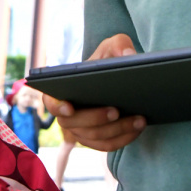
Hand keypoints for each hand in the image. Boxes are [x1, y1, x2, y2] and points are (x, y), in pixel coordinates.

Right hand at [41, 33, 146, 151]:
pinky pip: (107, 145)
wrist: (119, 79)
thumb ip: (119, 44)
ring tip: (138, 119)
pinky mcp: (96, 140)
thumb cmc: (108, 60)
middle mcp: (67, 115)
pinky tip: (138, 128)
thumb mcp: (112, 46)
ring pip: (94, 137)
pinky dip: (123, 139)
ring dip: (117, 130)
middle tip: (116, 111)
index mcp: (62, 91)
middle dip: (96, 119)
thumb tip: (128, 56)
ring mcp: (80, 130)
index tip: (70, 107)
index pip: (51, 102)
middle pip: (75, 124)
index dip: (58, 106)